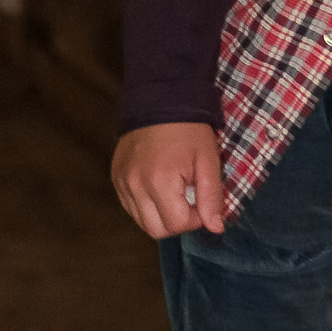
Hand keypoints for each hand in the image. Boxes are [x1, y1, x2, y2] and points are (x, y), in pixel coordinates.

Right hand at [111, 122, 224, 237]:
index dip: (194, 219)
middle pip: (156, 230)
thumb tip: (216, 228)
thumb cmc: (188, 130)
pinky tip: (158, 187)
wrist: (159, 100)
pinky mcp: (116, 177)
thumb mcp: (208, 160)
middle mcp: (135, 184)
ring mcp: (122, 181)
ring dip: (160, 215)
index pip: (176, 225)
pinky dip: (145, 205)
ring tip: (173, 192)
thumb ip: (212, 197)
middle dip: (177, 221)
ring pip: (141, 221)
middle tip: (188, 198)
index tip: (201, 200)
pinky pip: (130, 206)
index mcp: (159, 181)